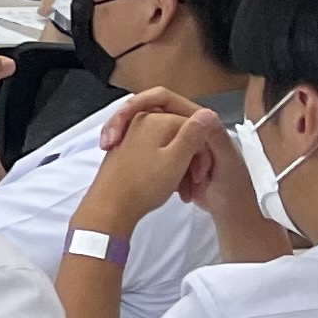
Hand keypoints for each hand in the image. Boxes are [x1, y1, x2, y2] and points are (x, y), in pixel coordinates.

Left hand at [80, 89, 224, 229]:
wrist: (111, 206)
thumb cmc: (143, 185)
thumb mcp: (177, 160)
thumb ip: (194, 135)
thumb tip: (207, 112)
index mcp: (156, 118)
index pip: (194, 128)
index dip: (202, 153)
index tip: (200, 174)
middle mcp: (142, 120)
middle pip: (180, 136)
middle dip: (191, 160)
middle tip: (194, 184)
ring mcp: (132, 134)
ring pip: (169, 147)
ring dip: (180, 168)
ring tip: (182, 191)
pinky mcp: (128, 148)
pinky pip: (156, 153)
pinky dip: (166, 169)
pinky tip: (170, 187)